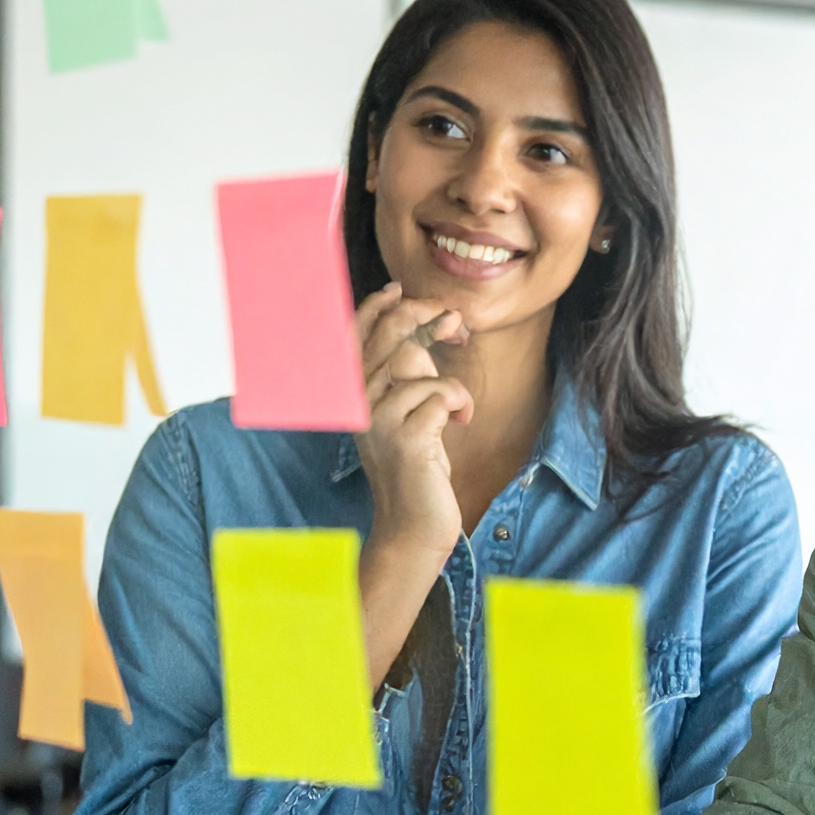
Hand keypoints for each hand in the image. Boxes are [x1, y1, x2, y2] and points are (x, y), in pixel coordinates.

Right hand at [354, 283, 469, 570]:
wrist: (414, 524)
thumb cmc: (416, 465)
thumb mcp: (405, 412)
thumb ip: (407, 372)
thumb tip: (437, 321)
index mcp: (354, 396)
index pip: (355, 336)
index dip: (377, 307)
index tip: (400, 290)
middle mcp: (359, 404)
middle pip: (391, 337)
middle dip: (426, 319)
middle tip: (455, 327)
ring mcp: (379, 420)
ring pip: (418, 364)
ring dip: (450, 383)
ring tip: (456, 410)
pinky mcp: (406, 437)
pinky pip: (442, 393)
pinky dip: (460, 404)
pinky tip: (460, 424)